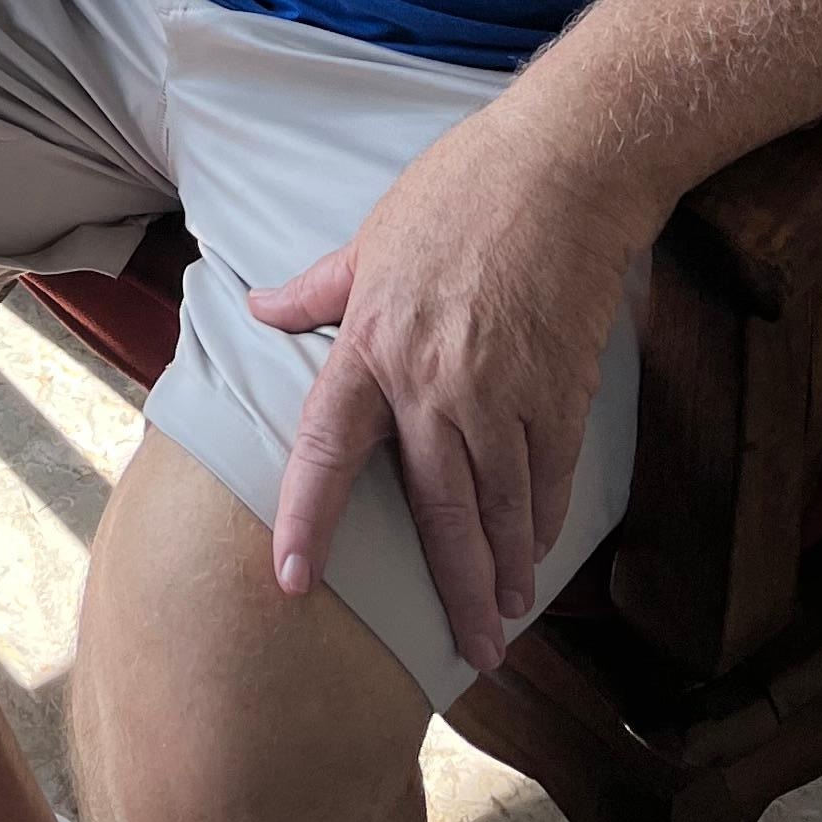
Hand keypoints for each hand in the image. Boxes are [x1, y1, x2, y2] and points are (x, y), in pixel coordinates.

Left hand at [245, 104, 643, 680]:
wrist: (559, 171)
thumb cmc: (458, 193)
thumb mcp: (369, 239)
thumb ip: (317, 291)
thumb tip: (261, 310)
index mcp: (371, 346)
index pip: (325, 451)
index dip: (305, 519)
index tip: (290, 581)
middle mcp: (432, 383)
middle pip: (437, 512)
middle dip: (453, 591)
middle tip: (467, 651)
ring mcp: (501, 393)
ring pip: (501, 508)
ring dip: (504, 570)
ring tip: (505, 616)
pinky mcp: (560, 391)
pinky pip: (551, 477)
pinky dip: (545, 521)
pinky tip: (541, 549)